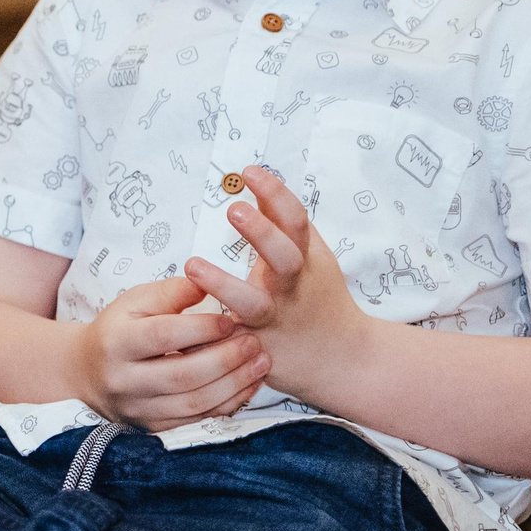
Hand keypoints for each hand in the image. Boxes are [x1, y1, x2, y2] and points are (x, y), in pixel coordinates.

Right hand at [64, 274, 270, 430]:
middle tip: (255, 343)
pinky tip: (248, 385)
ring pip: (193, 404)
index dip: (201, 328)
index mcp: (116, 342)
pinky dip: (228, 404)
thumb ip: (171, 291)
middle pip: (182, 375)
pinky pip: (197, 421)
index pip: (163, 336)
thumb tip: (207, 282)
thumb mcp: (135, 300)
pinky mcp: (153, 427)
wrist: (88, 372)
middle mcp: (124, 380)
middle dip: (226, 359)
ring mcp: (138, 409)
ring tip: (261, 363)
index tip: (233, 318)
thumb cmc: (120, 328)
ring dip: (234, 384)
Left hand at [184, 168, 369, 394]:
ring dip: (223, 285)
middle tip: (233, 209)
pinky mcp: (258, 348)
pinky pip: (232, 342)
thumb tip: (256, 185)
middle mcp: (291, 288)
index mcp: (305, 260)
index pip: (295, 220)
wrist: (345, 360)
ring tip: (192, 265)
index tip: (250, 171)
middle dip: (262, 232)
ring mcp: (275, 319)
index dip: (276, 193)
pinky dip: (211, 333)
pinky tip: (185, 322)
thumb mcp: (310, 255)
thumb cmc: (319, 297)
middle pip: (283, 258)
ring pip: (252, 304)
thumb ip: (283, 222)